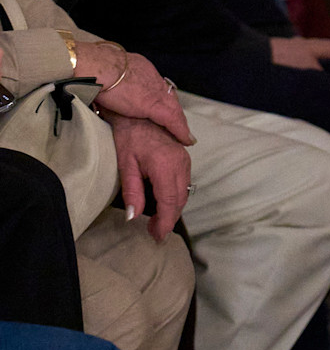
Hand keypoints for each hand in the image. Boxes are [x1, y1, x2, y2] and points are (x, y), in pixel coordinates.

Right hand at [78, 42, 193, 143]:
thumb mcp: (107, 72)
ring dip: (179, 123)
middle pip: (168, 96)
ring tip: (185, 136)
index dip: (161, 98)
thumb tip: (108, 86)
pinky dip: (179, 130)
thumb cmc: (93, 68)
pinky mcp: (153, 104)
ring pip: (174, 108)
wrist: (96, 67)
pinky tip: (186, 139)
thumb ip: (113, 79)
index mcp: (139, 67)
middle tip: (179, 125)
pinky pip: (172, 120)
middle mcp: (151, 77)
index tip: (163, 108)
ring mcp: (154, 91)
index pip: (155, 85)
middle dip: (173, 111)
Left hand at [110, 115, 191, 240]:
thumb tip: (133, 216)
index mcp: (165, 166)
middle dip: (169, 219)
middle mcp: (180, 163)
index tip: (157, 236)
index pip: (169, 202)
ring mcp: (184, 160)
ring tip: (157, 222)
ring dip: (173, 209)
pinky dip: (175, 197)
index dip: (164, 222)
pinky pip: (184, 183)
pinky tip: (162, 203)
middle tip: (154, 233)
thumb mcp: (126, 165)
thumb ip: (132, 192)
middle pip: (180, 200)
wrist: (138, 113)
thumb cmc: (129, 136)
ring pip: (184, 193)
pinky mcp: (184, 158)